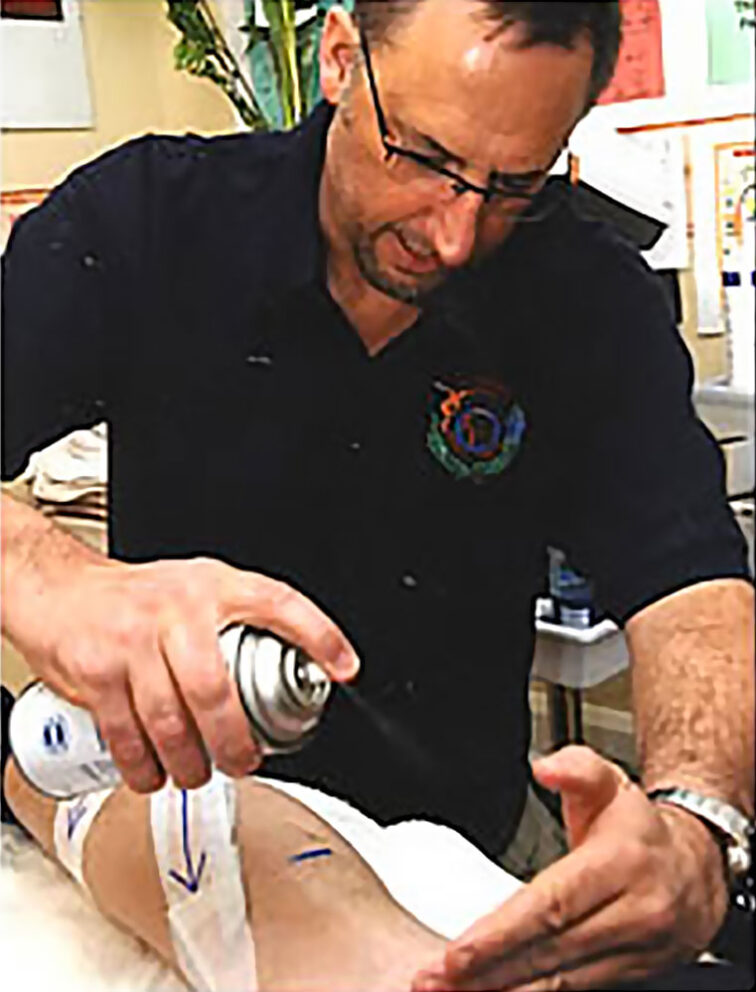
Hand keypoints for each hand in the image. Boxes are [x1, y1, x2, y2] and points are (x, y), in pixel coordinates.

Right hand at [15, 554, 358, 793]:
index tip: (344, 667)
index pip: (277, 602)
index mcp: (213, 586)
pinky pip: (126, 736)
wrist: (62, 591)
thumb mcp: (197, 589)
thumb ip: (236, 622)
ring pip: (171, 722)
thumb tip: (293, 666)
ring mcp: (134, 641)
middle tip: (244, 761)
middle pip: (215, 689)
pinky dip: (144, 768)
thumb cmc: (138, 598)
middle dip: (234, 741)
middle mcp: (177, 610)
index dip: (317, 634)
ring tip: (198, 773)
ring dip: (190, 763)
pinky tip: (153, 774)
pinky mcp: (97, 672)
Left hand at [412, 746, 728, 990]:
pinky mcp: (631, 975)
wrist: (697, 866)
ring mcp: (634, 951)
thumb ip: (576, 766)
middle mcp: (632, 913)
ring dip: (506, 991)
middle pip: (550, 951)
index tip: (459, 951)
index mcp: (620, 863)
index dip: (502, 932)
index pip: (552, 906)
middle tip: (438, 979)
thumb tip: (546, 767)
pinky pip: (578, 991)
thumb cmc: (640, 827)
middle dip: (489, 970)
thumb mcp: (610, 782)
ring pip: (562, 982)